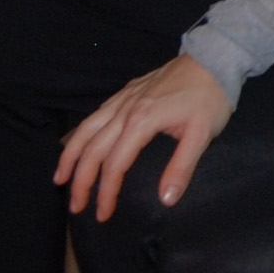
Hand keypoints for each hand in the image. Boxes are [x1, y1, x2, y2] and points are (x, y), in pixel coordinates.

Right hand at [55, 54, 235, 218]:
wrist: (213, 57)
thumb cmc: (210, 97)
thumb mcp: (202, 134)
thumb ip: (181, 167)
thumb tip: (166, 200)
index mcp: (141, 122)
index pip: (115, 165)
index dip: (106, 192)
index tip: (103, 214)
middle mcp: (125, 110)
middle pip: (93, 150)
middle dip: (81, 181)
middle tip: (75, 206)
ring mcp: (123, 99)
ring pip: (87, 129)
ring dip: (70, 155)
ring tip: (60, 177)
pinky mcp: (127, 92)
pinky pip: (95, 115)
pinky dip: (82, 133)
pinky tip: (79, 143)